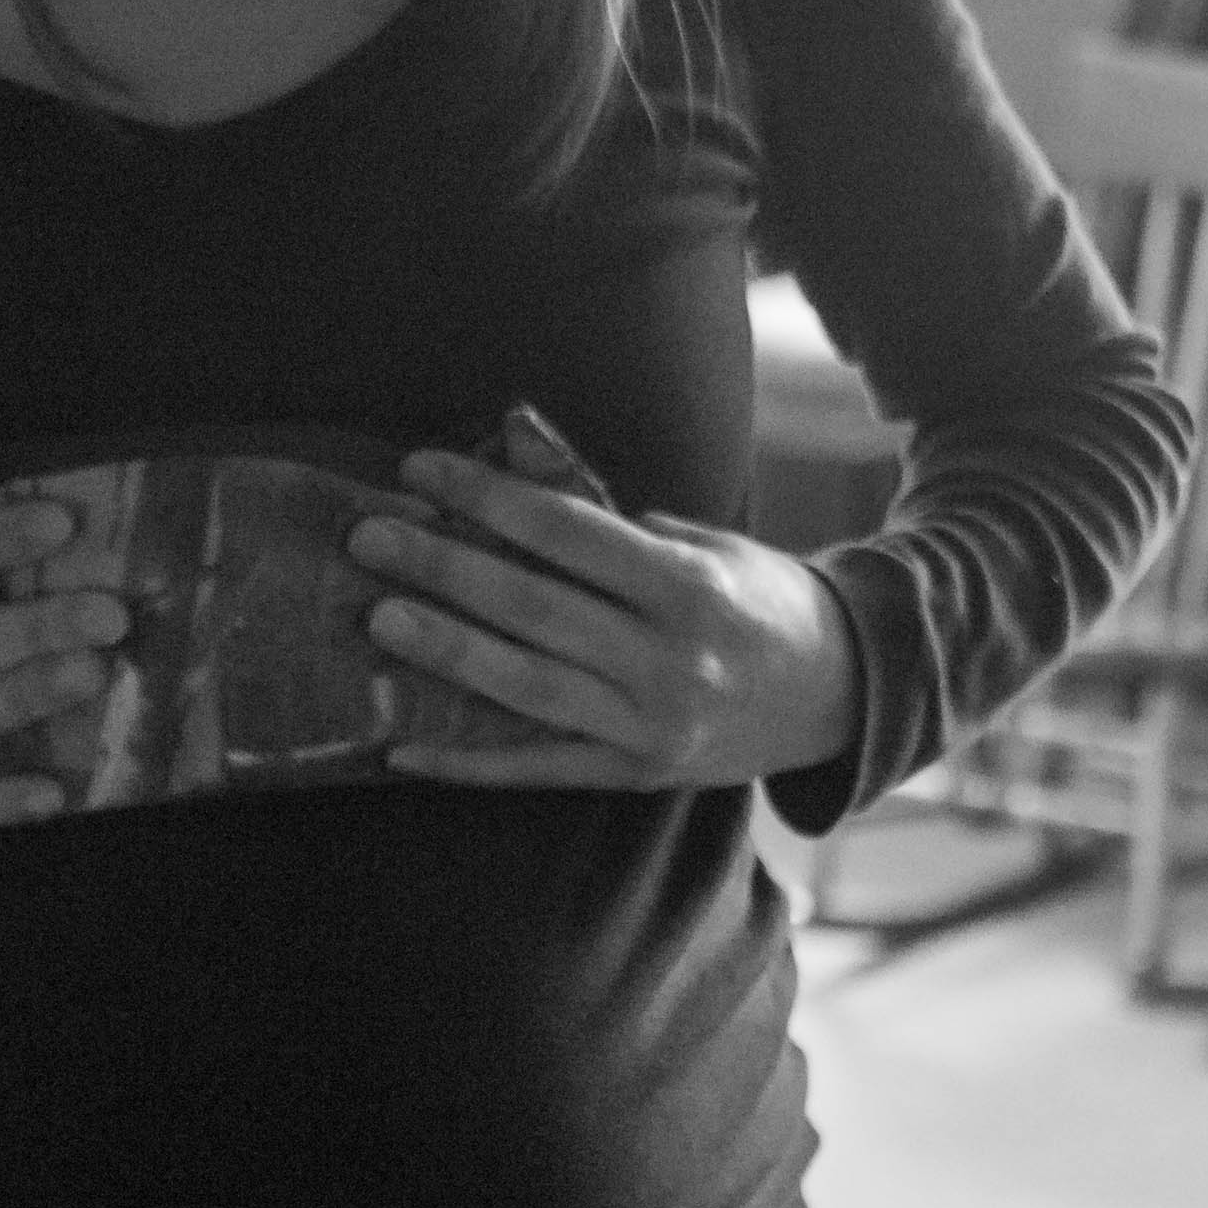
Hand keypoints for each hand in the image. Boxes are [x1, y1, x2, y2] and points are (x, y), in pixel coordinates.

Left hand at [351, 454, 858, 788]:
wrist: (840, 692)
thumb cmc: (753, 597)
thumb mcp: (694, 537)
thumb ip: (597, 499)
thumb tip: (511, 432)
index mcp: (686, 582)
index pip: (568, 530)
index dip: (489, 497)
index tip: (417, 470)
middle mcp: (668, 657)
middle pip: (536, 608)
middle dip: (446, 570)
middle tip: (366, 539)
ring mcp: (651, 724)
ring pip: (529, 689)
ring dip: (447, 654)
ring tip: (378, 620)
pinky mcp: (635, 774)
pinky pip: (538, 770)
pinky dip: (467, 763)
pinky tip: (401, 750)